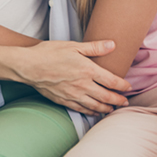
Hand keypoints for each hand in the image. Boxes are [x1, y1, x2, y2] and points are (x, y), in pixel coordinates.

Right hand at [10, 40, 131, 115]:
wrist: (28, 66)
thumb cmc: (48, 53)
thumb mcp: (73, 46)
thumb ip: (94, 47)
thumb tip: (112, 45)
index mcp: (88, 70)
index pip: (112, 81)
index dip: (123, 86)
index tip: (128, 87)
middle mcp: (83, 85)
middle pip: (107, 97)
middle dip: (119, 100)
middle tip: (125, 102)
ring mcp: (74, 95)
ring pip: (96, 106)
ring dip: (107, 108)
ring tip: (113, 109)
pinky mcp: (64, 100)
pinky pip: (82, 109)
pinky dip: (91, 112)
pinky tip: (95, 111)